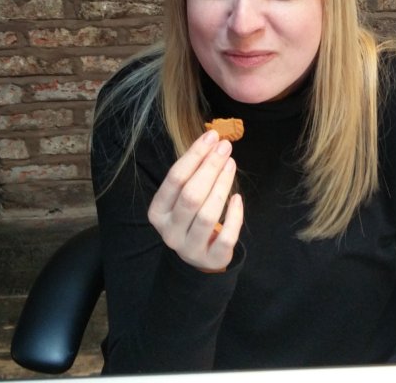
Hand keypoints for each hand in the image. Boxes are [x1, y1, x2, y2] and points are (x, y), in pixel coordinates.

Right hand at [148, 129, 243, 271]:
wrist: (198, 255)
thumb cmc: (191, 215)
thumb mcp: (183, 195)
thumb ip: (194, 172)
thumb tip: (213, 141)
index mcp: (158, 212)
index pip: (175, 179)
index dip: (194, 155)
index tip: (211, 136)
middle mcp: (170, 232)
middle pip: (191, 196)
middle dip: (210, 167)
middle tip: (225, 147)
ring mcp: (189, 248)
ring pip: (207, 215)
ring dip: (222, 185)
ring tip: (231, 164)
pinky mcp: (211, 259)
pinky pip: (226, 236)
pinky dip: (234, 216)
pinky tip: (238, 198)